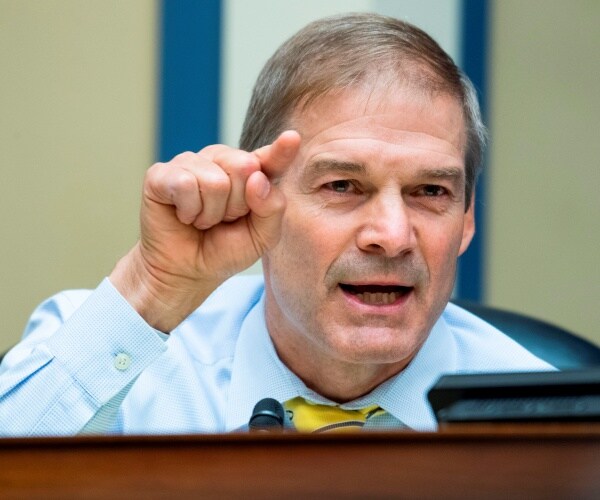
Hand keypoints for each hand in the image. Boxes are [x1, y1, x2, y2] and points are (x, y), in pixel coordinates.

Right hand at [110, 130, 300, 330]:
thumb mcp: (262, 237)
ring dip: (211, 213)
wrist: (187, 272)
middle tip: (224, 219)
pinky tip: (184, 216)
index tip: (292, 138)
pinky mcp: (161, 174)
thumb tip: (257, 178)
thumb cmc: (225, 250)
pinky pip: (185, 184)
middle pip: (244, 167)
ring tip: (202, 220)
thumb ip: (272, 209)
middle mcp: (220, 160)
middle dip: (237, 205)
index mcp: (250, 172)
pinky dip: (189, 211)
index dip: (281, 150)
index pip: (269, 158)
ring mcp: (190, 163)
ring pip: (215, 181)